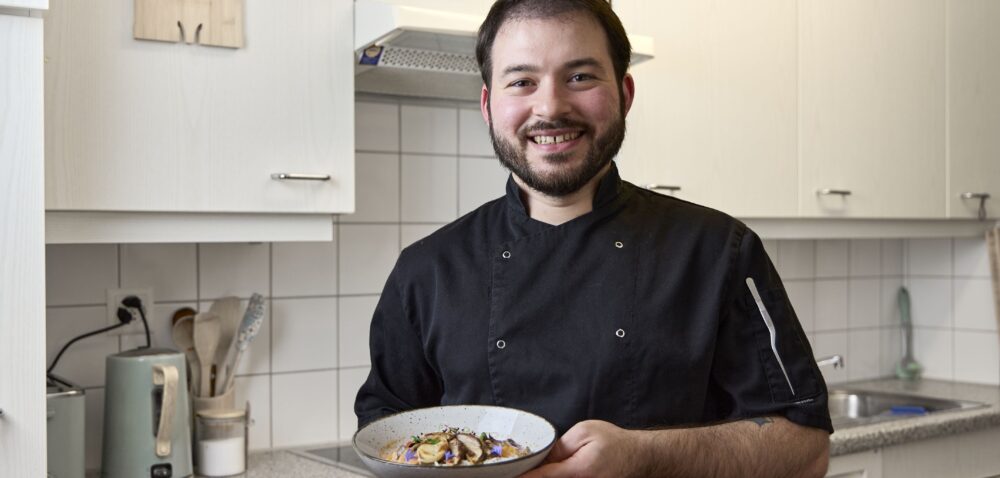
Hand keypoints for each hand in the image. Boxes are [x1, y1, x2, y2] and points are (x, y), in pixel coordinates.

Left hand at [519, 420, 648, 477]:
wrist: (640, 458)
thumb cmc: (613, 442)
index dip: (523, 476)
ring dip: (543, 477)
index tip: (507, 475)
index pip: (543, 477)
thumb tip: (539, 459)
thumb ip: (560, 446)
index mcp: (578, 470)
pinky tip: (546, 472)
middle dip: (532, 477)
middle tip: (510, 473)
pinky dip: (553, 477)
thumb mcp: (585, 432)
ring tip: (528, 472)